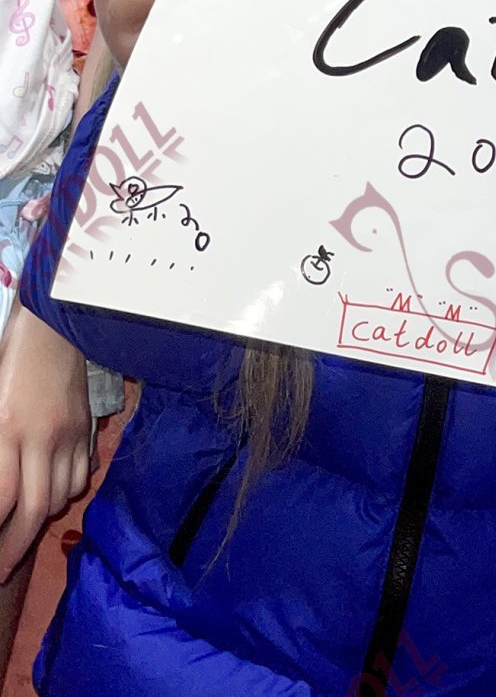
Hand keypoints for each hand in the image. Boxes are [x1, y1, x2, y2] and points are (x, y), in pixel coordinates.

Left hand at [0, 299, 90, 580]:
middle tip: (2, 572)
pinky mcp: (87, 428)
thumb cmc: (10, 359)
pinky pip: (80, 475)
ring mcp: (71, 434)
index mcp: (9, 429)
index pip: (1, 499)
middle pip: (33, 510)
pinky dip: (65, 492)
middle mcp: (43, 438)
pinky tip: (49, 492)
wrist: (57, 323)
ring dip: (40, 519)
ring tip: (20, 530)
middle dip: (15, 549)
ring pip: (60, 496)